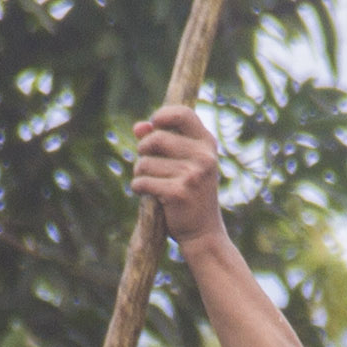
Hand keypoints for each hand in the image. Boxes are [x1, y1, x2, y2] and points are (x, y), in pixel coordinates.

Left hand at [131, 104, 226, 246]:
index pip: (183, 114)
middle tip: (148, 165)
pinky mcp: (178, 192)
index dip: (162, 115)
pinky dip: (138, 188)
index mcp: (207, 144)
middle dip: (143, 151)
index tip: (153, 125)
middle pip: (155, 138)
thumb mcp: (184, 164)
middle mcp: (203, 157)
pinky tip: (149, 196)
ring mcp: (193, 175)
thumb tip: (139, 127)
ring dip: (140, 174)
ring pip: (144, 163)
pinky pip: (142, 182)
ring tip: (153, 184)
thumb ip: (162, 141)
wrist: (203, 233)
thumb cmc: (190, 194)